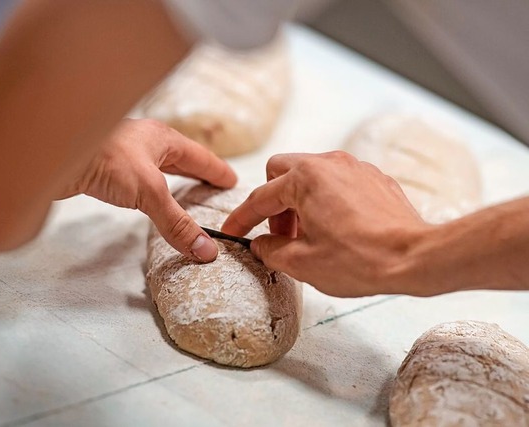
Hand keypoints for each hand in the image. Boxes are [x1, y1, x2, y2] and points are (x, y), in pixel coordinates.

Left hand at [62, 118, 236, 261]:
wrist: (50, 152)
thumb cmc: (103, 157)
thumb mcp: (149, 191)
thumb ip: (177, 223)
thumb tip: (205, 250)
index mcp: (162, 138)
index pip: (200, 157)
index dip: (217, 171)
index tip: (232, 180)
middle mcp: (145, 142)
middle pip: (180, 158)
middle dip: (197, 172)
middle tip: (213, 185)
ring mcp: (124, 153)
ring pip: (157, 167)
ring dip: (173, 179)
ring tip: (185, 192)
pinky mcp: (105, 166)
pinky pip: (138, 178)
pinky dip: (150, 188)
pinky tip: (147, 196)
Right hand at [221, 152, 432, 296]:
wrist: (414, 257)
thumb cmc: (361, 260)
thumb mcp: (302, 263)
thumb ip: (271, 249)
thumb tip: (261, 244)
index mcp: (305, 178)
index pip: (260, 198)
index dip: (242, 218)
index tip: (233, 231)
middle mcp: (329, 163)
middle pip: (282, 172)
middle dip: (273, 203)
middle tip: (281, 234)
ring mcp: (355, 167)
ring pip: (310, 175)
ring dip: (299, 202)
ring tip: (309, 236)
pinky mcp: (374, 178)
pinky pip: (337, 182)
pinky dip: (325, 201)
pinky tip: (335, 229)